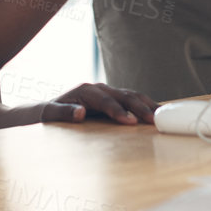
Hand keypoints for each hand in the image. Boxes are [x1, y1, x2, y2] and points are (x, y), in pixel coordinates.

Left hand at [42, 83, 156, 124]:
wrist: (50, 109)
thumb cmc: (50, 113)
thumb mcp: (51, 114)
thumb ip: (64, 113)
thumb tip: (80, 113)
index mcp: (85, 90)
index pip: (106, 101)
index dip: (119, 111)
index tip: (131, 122)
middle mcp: (98, 88)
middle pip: (123, 95)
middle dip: (139, 107)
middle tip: (153, 119)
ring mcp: (107, 92)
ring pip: (130, 95)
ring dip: (146, 104)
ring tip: (160, 115)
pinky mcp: (112, 98)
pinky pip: (131, 99)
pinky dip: (144, 104)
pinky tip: (155, 112)